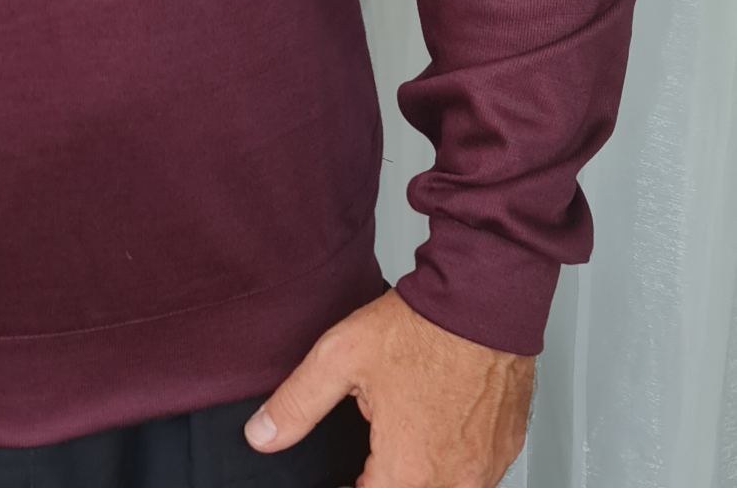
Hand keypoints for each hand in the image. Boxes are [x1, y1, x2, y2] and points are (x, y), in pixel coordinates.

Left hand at [243, 288, 532, 486]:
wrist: (483, 299)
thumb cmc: (421, 328)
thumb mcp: (340, 357)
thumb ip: (298, 403)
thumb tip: (262, 436)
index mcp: (409, 470)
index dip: (354, 482)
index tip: (348, 468)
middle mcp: (453, 480)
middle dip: (384, 474)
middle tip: (373, 443)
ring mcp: (485, 468)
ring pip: (443, 487)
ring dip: (419, 469)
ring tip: (404, 428)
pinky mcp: (506, 448)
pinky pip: (474, 472)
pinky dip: (452, 457)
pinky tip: (437, 423)